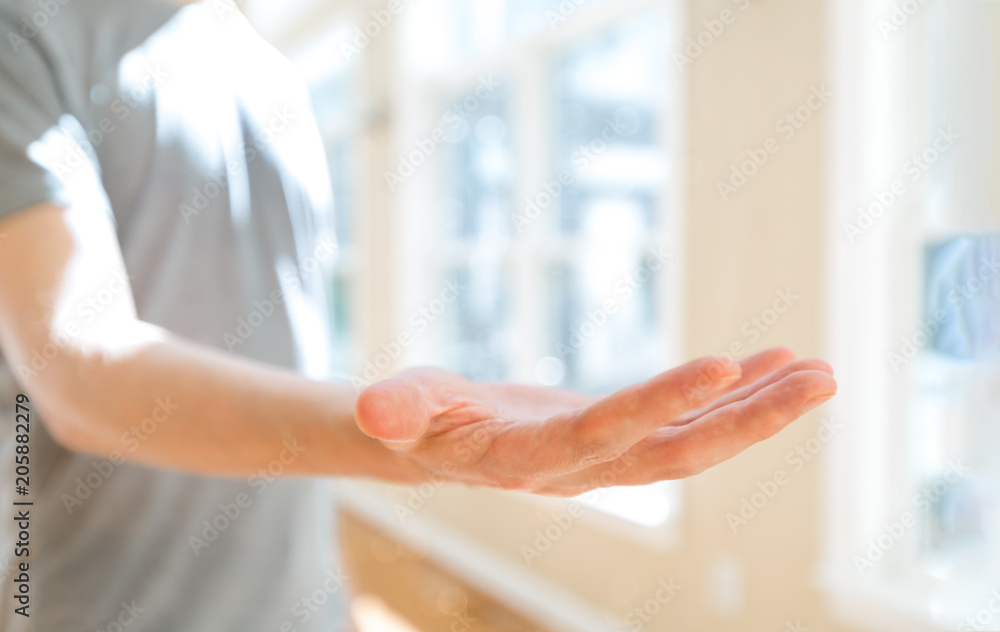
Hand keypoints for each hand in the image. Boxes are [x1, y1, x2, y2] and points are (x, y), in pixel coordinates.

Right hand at [354, 348, 836, 495]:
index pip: (602, 434)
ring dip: (758, 409)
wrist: (439, 448)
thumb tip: (368, 407)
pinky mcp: (620, 439)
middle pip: (676, 452)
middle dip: (748, 419)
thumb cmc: (416, 422)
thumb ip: (395, 408)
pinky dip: (730, 394)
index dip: (657, 405)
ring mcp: (608, 458)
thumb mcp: (401, 407)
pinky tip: (770, 364)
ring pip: (695, 443)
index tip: (719, 367)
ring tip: (818, 370)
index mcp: (530, 458)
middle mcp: (583, 469)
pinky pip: (685, 423)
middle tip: (818, 378)